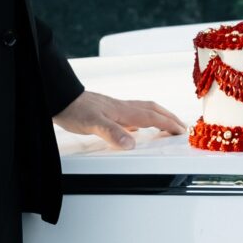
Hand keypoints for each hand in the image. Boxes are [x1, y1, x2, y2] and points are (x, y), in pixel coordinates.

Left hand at [53, 90, 186, 149]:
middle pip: (153, 110)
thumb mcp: (93, 124)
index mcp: (124, 111)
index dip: (168, 124)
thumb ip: (112, 133)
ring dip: (158, 115)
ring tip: (166, 123)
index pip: (152, 117)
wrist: (61, 98)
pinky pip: (133, 113)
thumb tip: (131, 143)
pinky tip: (137, 126)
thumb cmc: (75, 110)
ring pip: (144, 110)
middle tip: (181, 126)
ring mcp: (116, 108)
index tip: (181, 131)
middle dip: (169, 117)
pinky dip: (143, 118)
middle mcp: (123, 108)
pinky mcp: (109, 111)